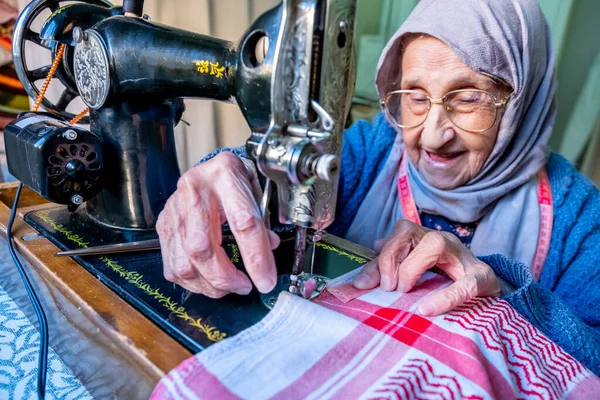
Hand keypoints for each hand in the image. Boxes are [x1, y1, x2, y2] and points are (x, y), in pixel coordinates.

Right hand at [157, 152, 279, 297]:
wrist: (213, 170)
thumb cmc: (237, 181)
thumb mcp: (258, 193)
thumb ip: (264, 224)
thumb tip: (267, 256)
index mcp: (225, 175)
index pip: (242, 222)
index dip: (256, 257)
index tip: (266, 281)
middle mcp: (194, 190)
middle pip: (202, 247)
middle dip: (225, 277)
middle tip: (244, 286)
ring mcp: (174, 208)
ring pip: (184, 262)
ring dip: (209, 284)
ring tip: (228, 286)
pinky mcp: (164, 224)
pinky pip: (172, 265)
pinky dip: (192, 282)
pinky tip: (208, 281)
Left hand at [353, 220, 500, 315]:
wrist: (494, 298)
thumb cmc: (452, 284)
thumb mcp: (419, 274)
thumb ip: (395, 264)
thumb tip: (375, 247)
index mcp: (427, 239)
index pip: (400, 231)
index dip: (381, 254)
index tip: (365, 283)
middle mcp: (445, 241)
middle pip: (410, 230)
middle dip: (391, 258)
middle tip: (388, 287)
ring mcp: (465, 258)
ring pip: (435, 244)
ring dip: (411, 268)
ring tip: (404, 291)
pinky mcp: (483, 279)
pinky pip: (464, 284)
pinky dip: (444, 297)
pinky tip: (426, 309)